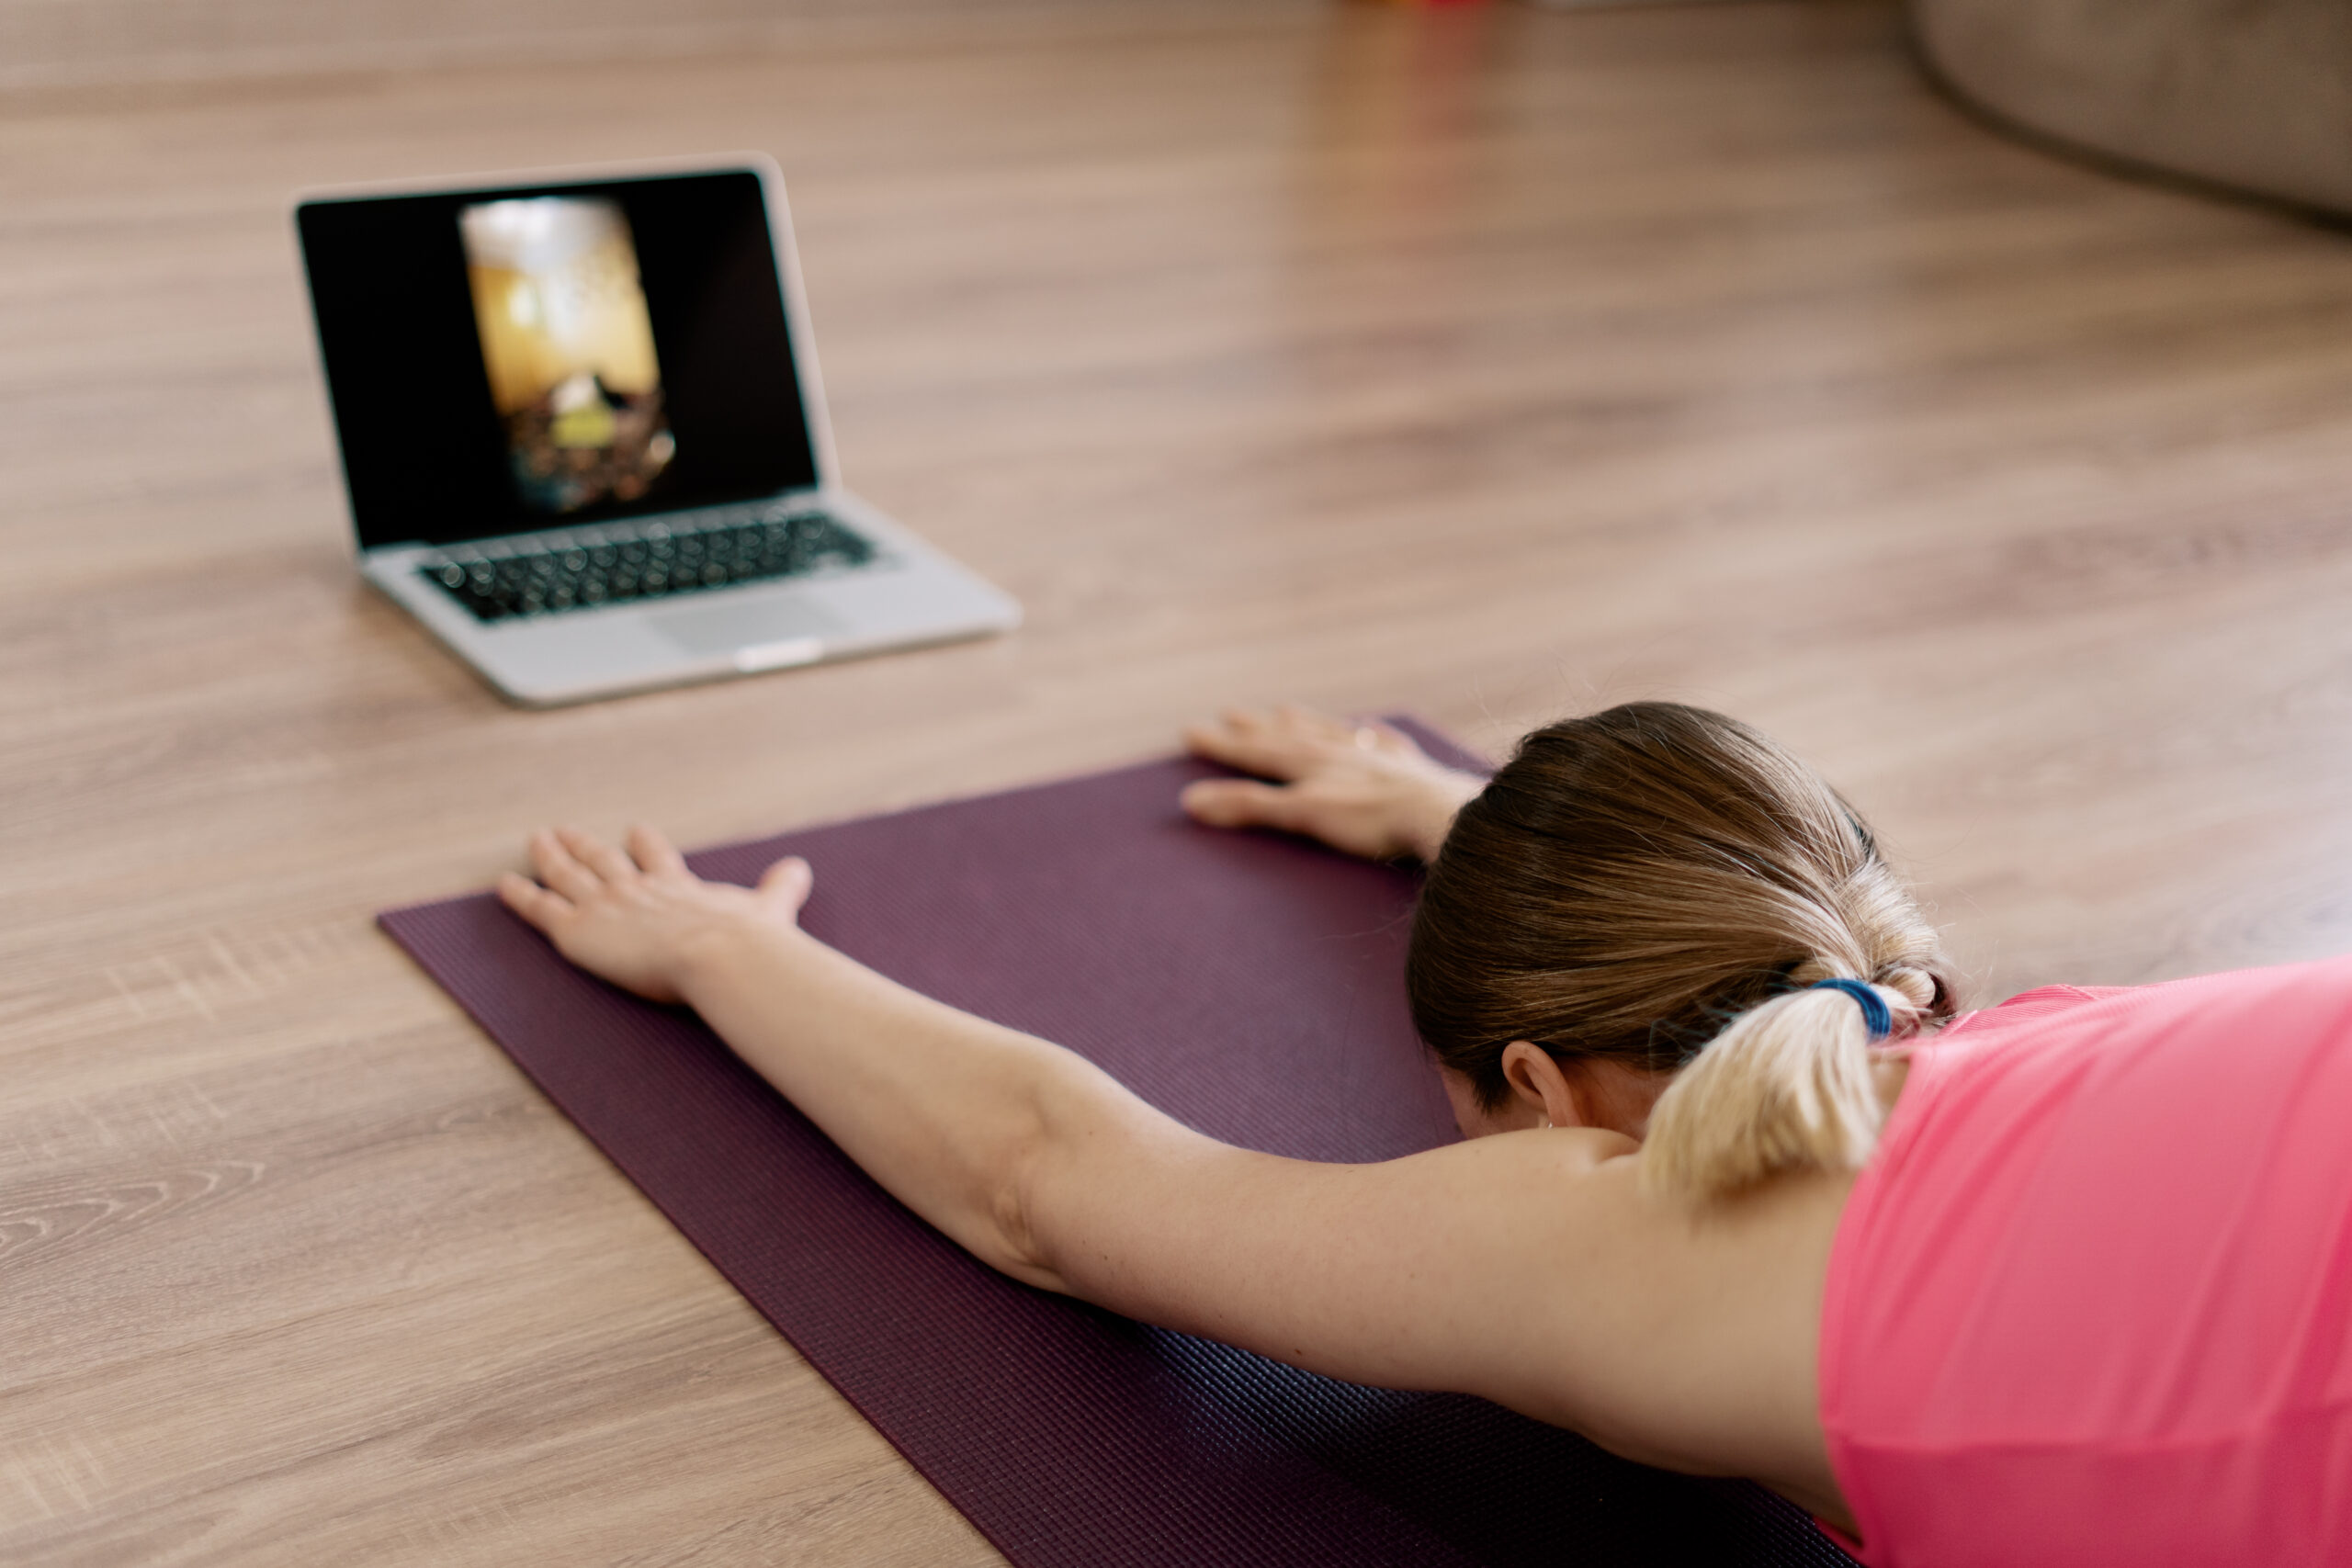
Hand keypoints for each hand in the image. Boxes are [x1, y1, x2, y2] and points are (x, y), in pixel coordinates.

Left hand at [498, 824, 811, 1003]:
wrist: (722, 955)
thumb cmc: (749, 942)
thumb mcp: (769, 908)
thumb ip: (779, 888)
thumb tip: (801, 868)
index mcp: (679, 886)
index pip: (656, 858)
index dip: (644, 846)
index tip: (635, 831)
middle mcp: (638, 889)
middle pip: (605, 860)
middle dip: (586, 846)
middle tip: (567, 832)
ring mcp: (605, 906)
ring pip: (569, 875)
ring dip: (550, 857)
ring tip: (537, 841)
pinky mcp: (580, 930)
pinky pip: (542, 909)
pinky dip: (522, 896)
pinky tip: (502, 885)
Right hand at [1180, 706, 1484, 861]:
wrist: (1441, 815)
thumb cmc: (1371, 820)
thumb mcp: (1302, 814)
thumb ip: (1249, 807)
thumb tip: (1192, 801)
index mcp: (1312, 762)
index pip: (1257, 751)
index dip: (1223, 745)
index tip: (1191, 732)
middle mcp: (1341, 752)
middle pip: (1290, 736)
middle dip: (1257, 729)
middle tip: (1230, 713)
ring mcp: (1376, 757)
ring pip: (1333, 734)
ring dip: (1307, 723)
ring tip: (1286, 710)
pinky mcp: (1410, 770)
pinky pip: (1385, 745)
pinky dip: (1372, 736)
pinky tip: (1371, 728)